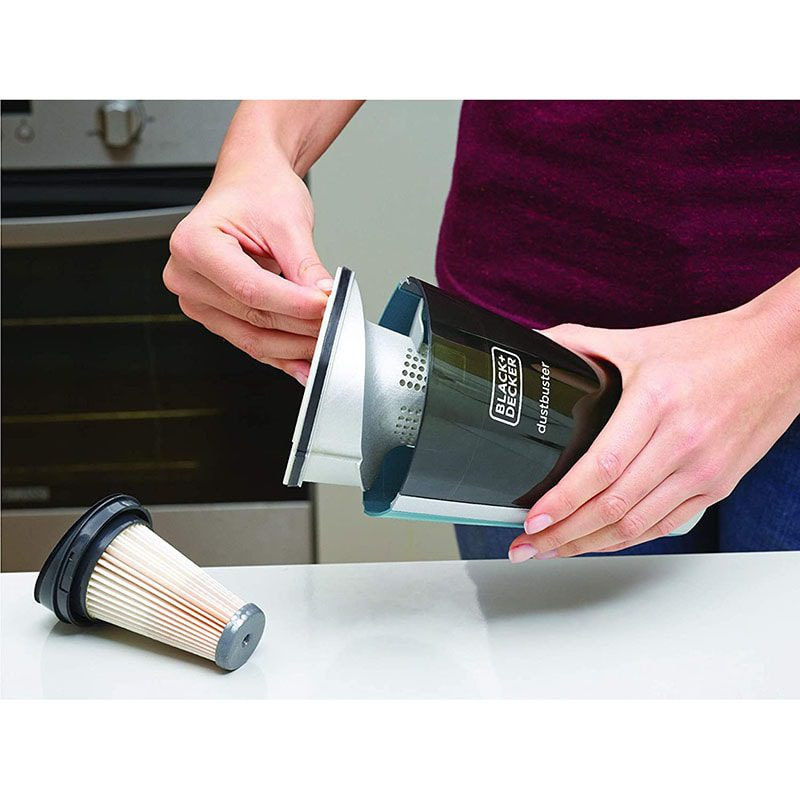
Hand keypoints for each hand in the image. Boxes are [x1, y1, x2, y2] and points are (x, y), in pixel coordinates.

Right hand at [163, 160, 330, 384]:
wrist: (249, 185)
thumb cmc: (258, 192)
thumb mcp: (287, 222)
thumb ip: (305, 266)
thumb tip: (324, 300)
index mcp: (194, 244)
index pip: (250, 288)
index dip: (293, 303)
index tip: (326, 307)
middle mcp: (186, 276)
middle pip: (252, 316)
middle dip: (300, 326)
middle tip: (336, 326)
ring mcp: (197, 300)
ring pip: (251, 337)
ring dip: (293, 346)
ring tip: (326, 344)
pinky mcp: (213, 315)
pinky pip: (249, 341)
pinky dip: (281, 354)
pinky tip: (304, 363)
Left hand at [508, 297, 799, 561]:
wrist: (780, 356)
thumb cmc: (711, 347)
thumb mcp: (640, 340)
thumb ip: (582, 343)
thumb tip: (534, 345)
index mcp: (656, 403)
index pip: (601, 467)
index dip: (562, 501)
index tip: (532, 520)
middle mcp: (682, 442)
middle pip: (613, 506)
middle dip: (562, 534)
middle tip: (526, 546)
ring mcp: (703, 470)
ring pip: (636, 525)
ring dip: (588, 545)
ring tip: (552, 551)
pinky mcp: (717, 486)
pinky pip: (664, 525)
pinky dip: (626, 540)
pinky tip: (597, 543)